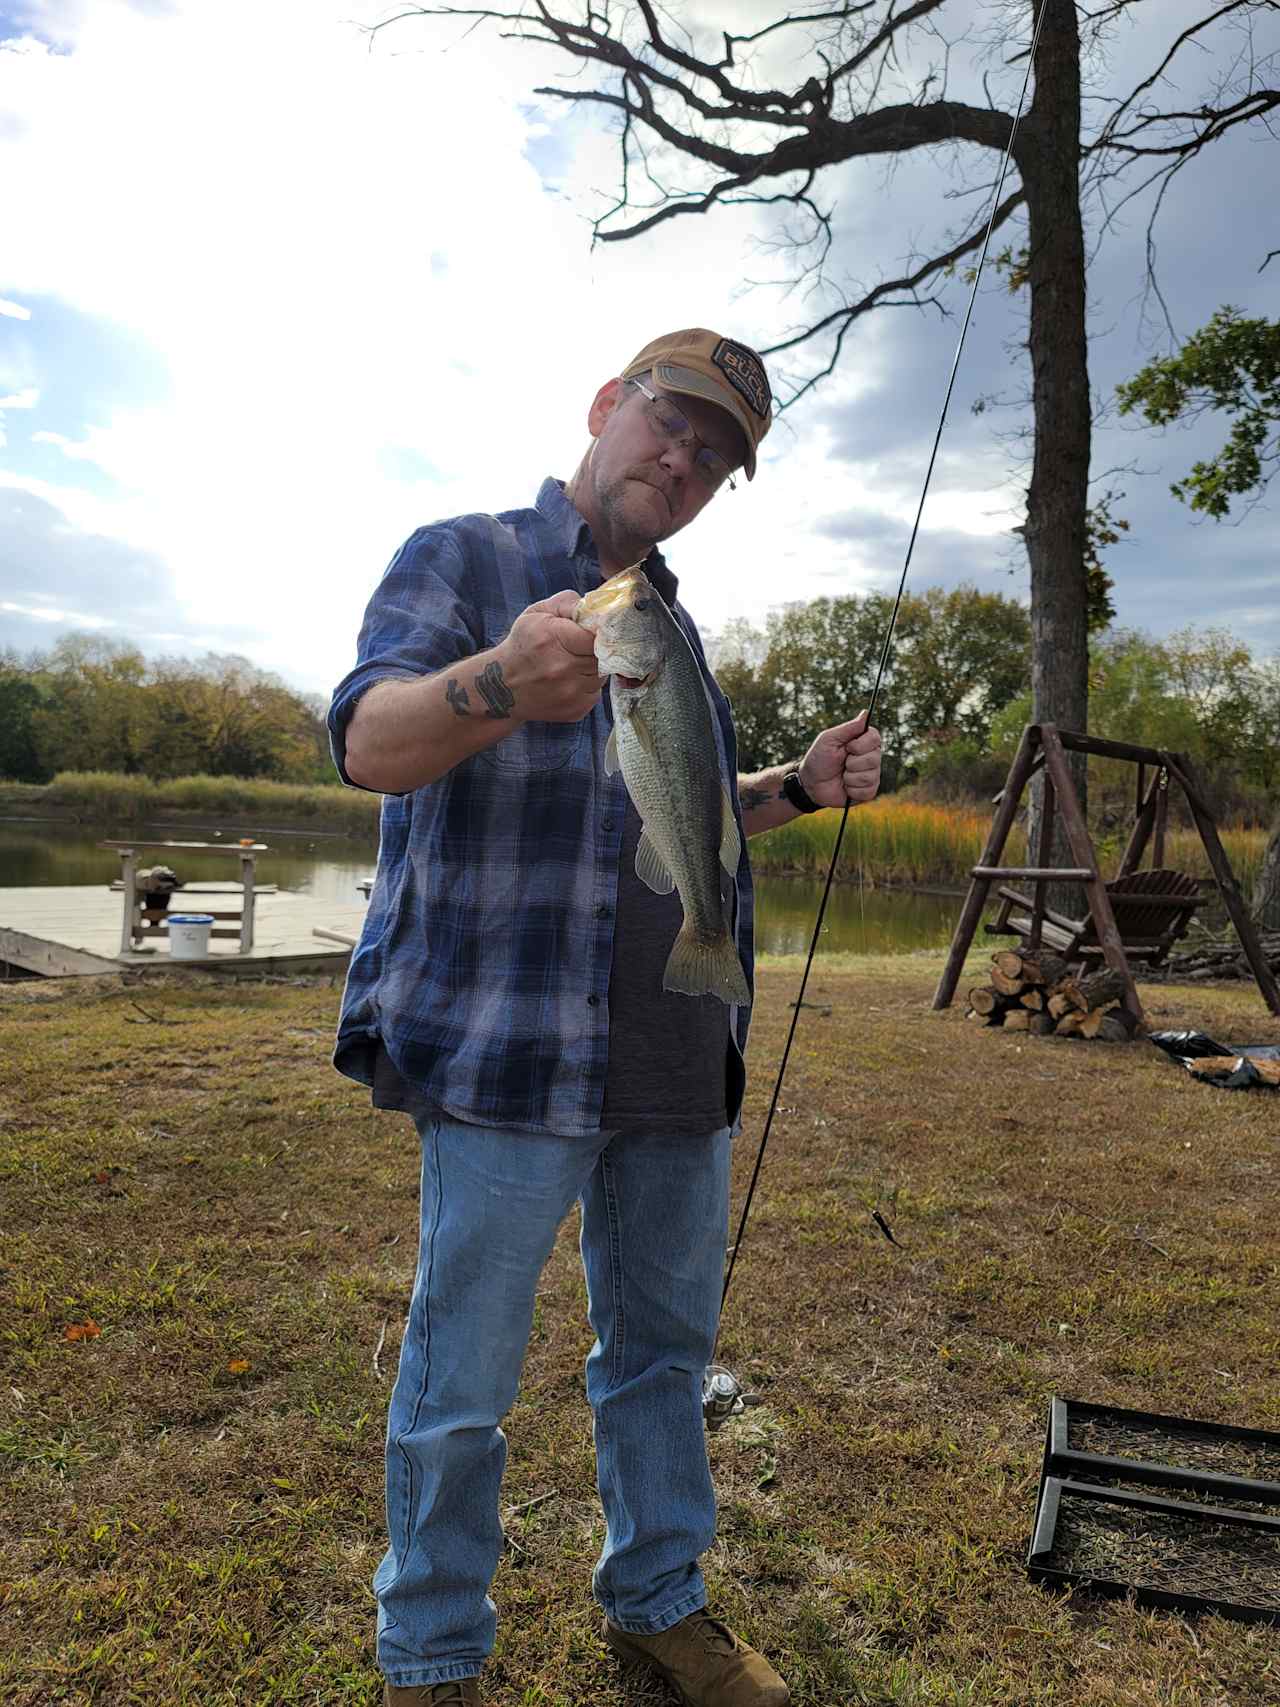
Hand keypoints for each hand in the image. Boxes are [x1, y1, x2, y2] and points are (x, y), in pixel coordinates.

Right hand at [496, 590, 603, 722]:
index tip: (589, 633)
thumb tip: (594, 606)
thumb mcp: (537, 613)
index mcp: (554, 639)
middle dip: (593, 650)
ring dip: (591, 668)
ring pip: (601, 675)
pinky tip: (568, 681)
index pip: (596, 635)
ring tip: (570, 665)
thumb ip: (568, 603)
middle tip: (577, 648)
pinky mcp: (576, 710)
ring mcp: (570, 693)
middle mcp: (563, 668)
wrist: (501, 688)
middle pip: (601, 655)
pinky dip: (587, 686)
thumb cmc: (521, 646)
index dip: (596, 632)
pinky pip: (596, 692)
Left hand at [799, 711, 881, 806]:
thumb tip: (866, 713)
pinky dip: (851, 790)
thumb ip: (848, 728)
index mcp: (863, 742)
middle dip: (852, 763)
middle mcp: (872, 757)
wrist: (811, 784)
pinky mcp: (868, 791)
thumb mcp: (829, 739)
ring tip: (842, 776)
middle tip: (842, 763)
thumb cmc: (819, 759)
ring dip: (850, 777)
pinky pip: (867, 791)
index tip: (847, 747)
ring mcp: (872, 775)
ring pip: (869, 776)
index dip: (861, 745)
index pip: (875, 738)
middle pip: (874, 758)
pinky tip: (845, 787)